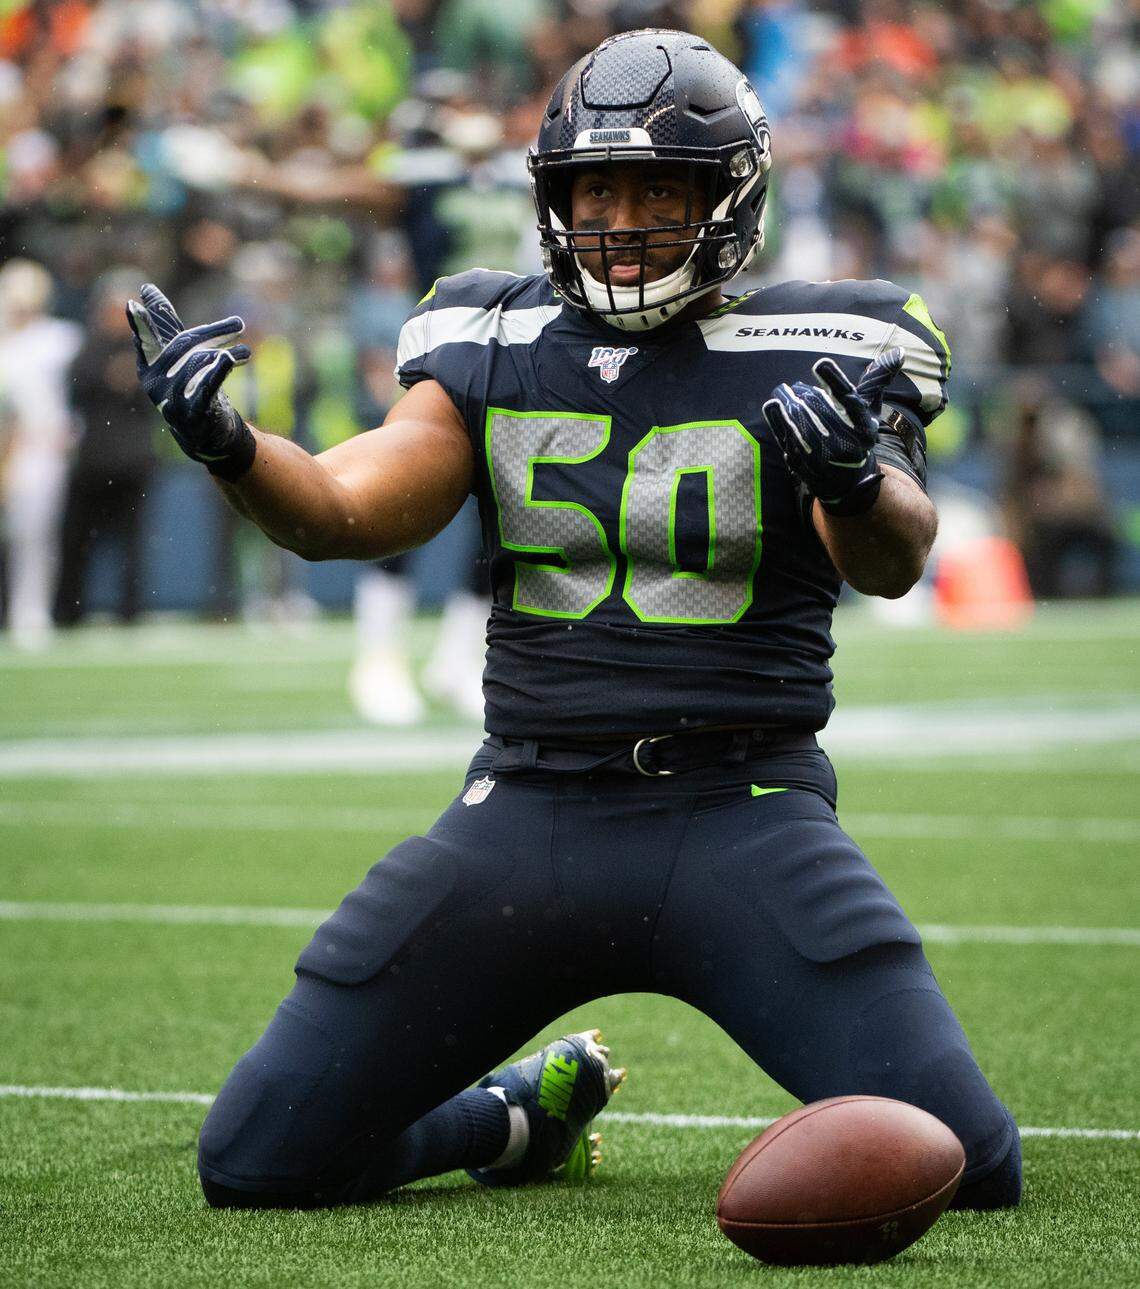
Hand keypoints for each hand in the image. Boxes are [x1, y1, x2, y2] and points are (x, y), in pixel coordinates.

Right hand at [126, 284, 255, 480]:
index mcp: (148, 367)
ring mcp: (172, 400)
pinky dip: (219, 369)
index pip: (147, 340)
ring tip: (246, 351)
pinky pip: (207, 385)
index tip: (132, 305)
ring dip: (227, 353)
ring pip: (199, 363)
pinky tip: (230, 357)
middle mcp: (155, 384)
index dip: (142, 324)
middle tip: (240, 324)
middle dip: (214, 332)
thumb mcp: (177, 358)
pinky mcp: (193, 413)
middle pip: (184, 346)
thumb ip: (165, 326)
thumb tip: (145, 289)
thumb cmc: (189, 387)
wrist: (204, 434)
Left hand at [763, 347, 905, 515]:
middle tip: (796, 386)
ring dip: (789, 405)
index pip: (849, 400)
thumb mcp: (870, 412)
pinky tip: (772, 405)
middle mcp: (847, 444)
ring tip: (782, 391)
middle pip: (821, 411)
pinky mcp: (805, 466)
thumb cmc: (858, 437)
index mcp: (865, 428)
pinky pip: (788, 440)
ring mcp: (824, 457)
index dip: (834, 381)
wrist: (849, 482)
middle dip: (806, 395)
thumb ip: (877, 383)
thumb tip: (897, 352)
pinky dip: (778, 421)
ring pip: (802, 425)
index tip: (820, 363)